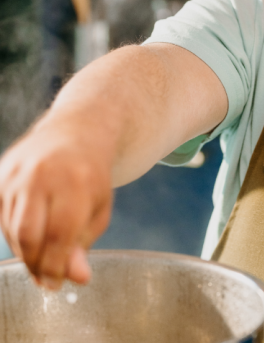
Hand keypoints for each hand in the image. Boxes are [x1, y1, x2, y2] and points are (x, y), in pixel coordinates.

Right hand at [0, 118, 112, 289]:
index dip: (54, 266)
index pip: (59, 235)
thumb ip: (84, 242)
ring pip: (10, 229)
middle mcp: (43, 175)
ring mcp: (18, 172)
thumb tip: (77, 278)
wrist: (74, 134)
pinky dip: (11, 233)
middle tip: (45, 277)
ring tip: (42, 254)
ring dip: (24, 250)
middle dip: (35, 263)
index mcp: (77, 182)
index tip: (54, 284)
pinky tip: (30, 233)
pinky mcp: (0, 174)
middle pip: (28, 235)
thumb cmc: (90, 177)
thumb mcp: (99, 208)